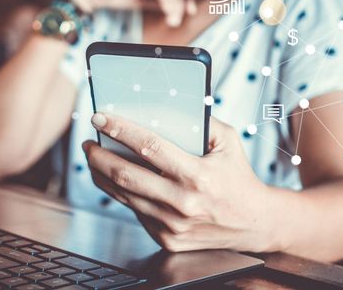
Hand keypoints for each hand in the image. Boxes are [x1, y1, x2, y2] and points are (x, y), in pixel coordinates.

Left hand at [82, 113, 278, 252]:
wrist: (254, 223)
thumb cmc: (238, 177)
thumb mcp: (228, 142)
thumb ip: (201, 121)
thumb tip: (167, 104)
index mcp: (197, 175)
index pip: (149, 147)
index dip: (120, 130)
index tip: (100, 118)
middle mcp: (182, 202)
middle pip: (125, 175)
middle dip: (99, 155)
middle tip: (89, 142)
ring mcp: (172, 224)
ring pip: (123, 195)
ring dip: (102, 174)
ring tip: (95, 158)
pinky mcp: (167, 238)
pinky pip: (135, 211)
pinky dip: (122, 193)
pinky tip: (117, 179)